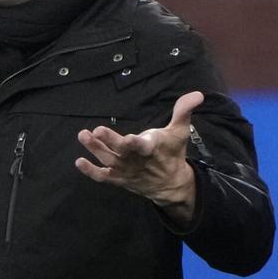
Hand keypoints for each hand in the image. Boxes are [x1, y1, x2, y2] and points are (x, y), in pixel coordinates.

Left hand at [75, 91, 203, 225]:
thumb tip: (198, 94)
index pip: (144, 146)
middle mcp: (136, 160)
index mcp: (152, 148)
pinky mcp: (118, 179)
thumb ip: (183, 111)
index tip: (129, 138)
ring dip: (95, 149)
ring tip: (83, 135)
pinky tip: (79, 161)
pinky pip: (102, 177)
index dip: (136, 143)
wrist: (171, 184)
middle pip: (121, 152)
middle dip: (109, 142)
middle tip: (96, 131)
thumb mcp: (180, 132)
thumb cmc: (172, 153)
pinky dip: (90, 171)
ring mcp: (126, 171)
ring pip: (108, 161)